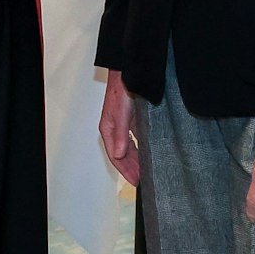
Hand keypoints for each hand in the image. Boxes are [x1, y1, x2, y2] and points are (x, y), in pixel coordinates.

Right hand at [98, 70, 139, 185]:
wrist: (129, 72)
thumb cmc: (121, 89)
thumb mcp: (122, 113)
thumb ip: (121, 134)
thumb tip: (120, 153)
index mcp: (108, 129)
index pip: (115, 156)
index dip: (125, 170)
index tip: (135, 181)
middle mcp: (114, 129)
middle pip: (121, 155)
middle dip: (130, 169)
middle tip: (141, 180)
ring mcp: (122, 125)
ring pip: (128, 148)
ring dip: (135, 160)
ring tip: (143, 171)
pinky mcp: (131, 120)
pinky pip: (134, 140)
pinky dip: (138, 149)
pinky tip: (145, 154)